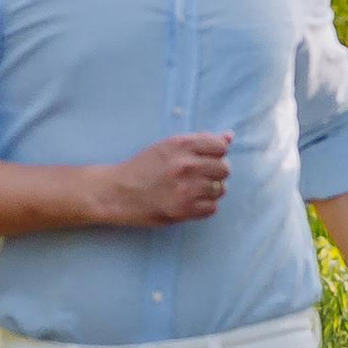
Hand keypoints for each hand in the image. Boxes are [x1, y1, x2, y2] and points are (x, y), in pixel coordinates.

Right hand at [90, 133, 232, 226]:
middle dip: (216, 173)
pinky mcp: (184, 210)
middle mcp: (186, 165)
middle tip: (201, 176)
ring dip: (211, 191)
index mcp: (181, 145)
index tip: (207, 159)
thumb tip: (229, 137)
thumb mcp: (167, 146)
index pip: (220, 146)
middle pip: (224, 169)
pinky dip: (204, 206)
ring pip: (221, 189)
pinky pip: (212, 208)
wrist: (118, 192)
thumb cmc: (143, 167)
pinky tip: (191, 202)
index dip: (217, 154)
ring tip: (195, 190)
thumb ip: (200, 142)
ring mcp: (187, 189)